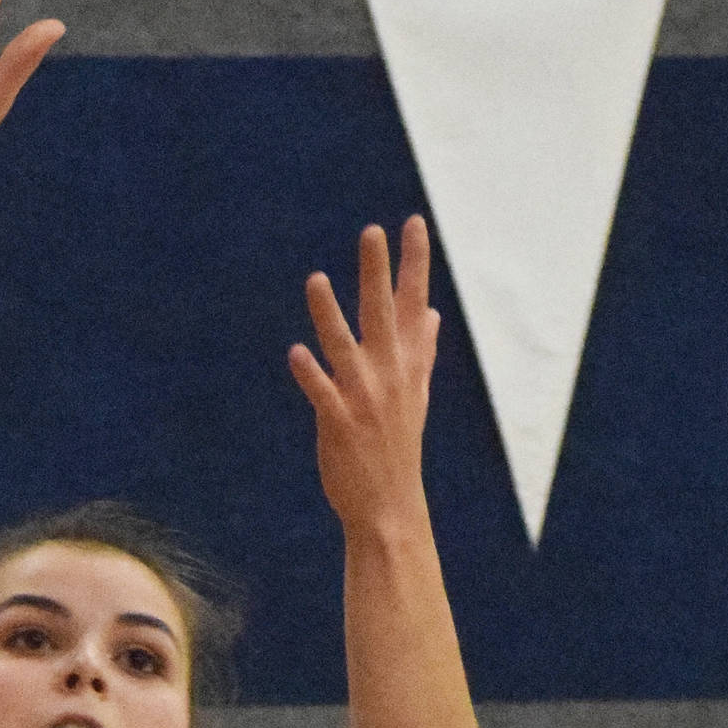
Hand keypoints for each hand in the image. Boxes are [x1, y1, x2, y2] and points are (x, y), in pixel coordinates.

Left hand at [287, 218, 439, 529]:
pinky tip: (296, 353)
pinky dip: (311, 374)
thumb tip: (431, 314)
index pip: (413, 302)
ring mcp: (364, 398)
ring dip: (329, 314)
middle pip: (382, 313)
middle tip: (373, 231)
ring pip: (345, 346)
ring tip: (316, 280)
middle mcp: (389, 375)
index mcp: (407, 364)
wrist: (390, 505)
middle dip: (378, 272)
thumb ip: (421, 350)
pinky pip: (322, 393)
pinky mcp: (340, 423)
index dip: (414, 261)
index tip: (413, 222)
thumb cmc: (398, 447)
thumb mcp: (416, 395)